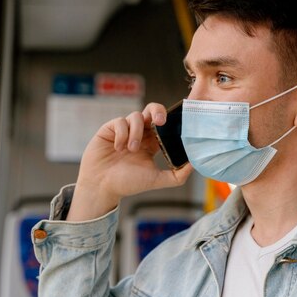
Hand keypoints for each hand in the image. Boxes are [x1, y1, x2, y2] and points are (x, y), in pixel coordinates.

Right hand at [67, 102, 192, 220]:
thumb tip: (195, 165)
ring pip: (135, 116)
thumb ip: (177, 175)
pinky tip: (118, 148)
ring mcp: (124, 130)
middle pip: (151, 110)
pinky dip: (122, 134)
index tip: (174, 125)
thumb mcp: (157, 180)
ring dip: (136, 132)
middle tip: (160, 121)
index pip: (163, 124)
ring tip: (131, 150)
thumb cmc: (128, 183)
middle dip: (157, 111)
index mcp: (151, 143)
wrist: (102, 187)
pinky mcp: (109, 129)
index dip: (169, 121)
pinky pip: (120, 122)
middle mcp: (139, 134)